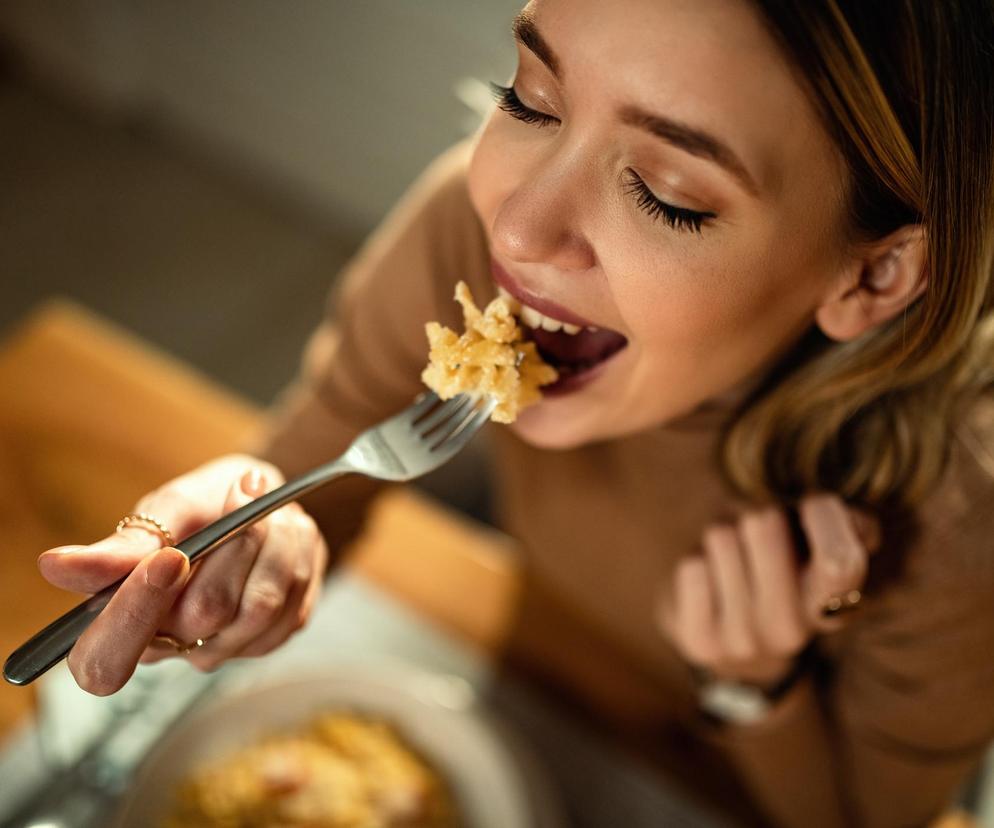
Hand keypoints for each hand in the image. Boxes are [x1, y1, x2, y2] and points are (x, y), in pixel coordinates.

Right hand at [38, 454, 328, 694]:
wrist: (264, 500)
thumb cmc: (203, 505)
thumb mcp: (164, 510)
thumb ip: (124, 547)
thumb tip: (56, 567)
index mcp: (120, 620)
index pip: (104, 661)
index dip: (133, 615)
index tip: (170, 557)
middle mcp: (170, 646)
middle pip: (203, 616)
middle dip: (232, 546)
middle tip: (242, 493)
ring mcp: (223, 648)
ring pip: (259, 608)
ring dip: (273, 544)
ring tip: (270, 510)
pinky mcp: (269, 639)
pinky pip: (292, 605)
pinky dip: (297, 558)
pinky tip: (285, 536)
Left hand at [658, 493, 880, 688]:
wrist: (734, 642)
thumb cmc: (782, 572)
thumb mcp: (818, 550)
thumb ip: (844, 527)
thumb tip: (847, 519)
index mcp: (833, 607)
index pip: (839, 561)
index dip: (824, 517)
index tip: (811, 504)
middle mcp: (791, 631)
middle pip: (763, 525)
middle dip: (758, 514)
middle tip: (758, 533)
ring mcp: (744, 641)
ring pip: (720, 537)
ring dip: (722, 534)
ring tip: (732, 558)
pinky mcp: (700, 641)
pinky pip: (692, 567)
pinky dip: (696, 559)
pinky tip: (710, 579)